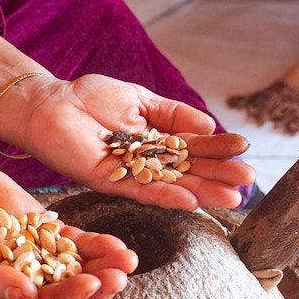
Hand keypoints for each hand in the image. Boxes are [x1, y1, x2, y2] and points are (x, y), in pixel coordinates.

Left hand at [0, 73, 255, 210]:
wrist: (50, 103)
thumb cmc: (91, 98)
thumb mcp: (140, 99)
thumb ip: (172, 114)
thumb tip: (208, 124)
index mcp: (154, 141)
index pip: (192, 148)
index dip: (218, 150)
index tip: (245, 150)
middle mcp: (144, 163)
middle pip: (186, 171)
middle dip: (217, 176)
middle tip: (248, 183)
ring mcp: (128, 174)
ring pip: (169, 186)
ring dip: (200, 192)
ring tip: (231, 197)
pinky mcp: (108, 181)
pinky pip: (140, 192)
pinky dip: (165, 197)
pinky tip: (190, 201)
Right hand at [0, 162, 137, 298]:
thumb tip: (26, 297)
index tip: (88, 285)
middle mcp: (22, 287)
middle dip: (95, 291)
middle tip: (117, 277)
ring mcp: (39, 261)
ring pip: (78, 273)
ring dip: (105, 270)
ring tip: (127, 262)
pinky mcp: (48, 237)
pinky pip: (79, 246)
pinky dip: (99, 247)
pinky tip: (118, 247)